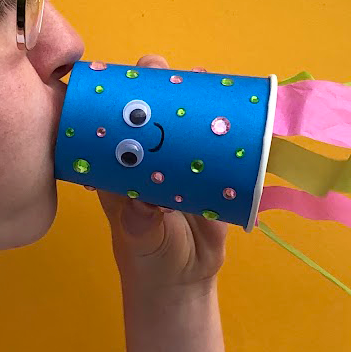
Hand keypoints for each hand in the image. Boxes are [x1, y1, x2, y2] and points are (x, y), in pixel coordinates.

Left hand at [94, 54, 230, 295]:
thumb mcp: (138, 238)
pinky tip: (235, 107)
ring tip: (203, 78)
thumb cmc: (147, 254)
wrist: (182, 280)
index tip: (125, 79)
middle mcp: (150, 155)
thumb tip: (143, 201)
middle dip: (158, 85)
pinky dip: (226, 124)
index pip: (115, 121)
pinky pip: (218, 143)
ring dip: (195, 96)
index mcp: (121, 164)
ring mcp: (181, 159)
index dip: (118, 98)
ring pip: (186, 119)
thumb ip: (139, 222)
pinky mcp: (212, 170)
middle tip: (168, 72)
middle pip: (152, 110)